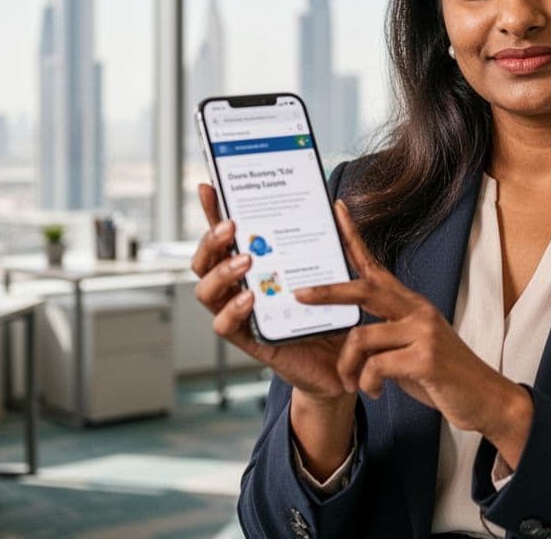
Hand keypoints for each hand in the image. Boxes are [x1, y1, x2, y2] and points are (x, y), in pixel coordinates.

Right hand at [190, 183, 348, 402]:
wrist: (345, 362)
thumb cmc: (333, 315)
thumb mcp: (333, 274)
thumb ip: (330, 244)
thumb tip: (336, 205)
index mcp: (255, 269)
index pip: (226, 238)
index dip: (213, 213)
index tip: (209, 187)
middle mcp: (240, 289)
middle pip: (205, 262)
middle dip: (211, 240)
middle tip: (231, 226)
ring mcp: (242, 315)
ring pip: (206, 292)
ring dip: (221, 272)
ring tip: (245, 260)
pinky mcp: (250, 341)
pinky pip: (224, 326)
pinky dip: (232, 310)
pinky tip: (249, 297)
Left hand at [295, 200, 533, 466]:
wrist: (487, 399)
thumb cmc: (444, 376)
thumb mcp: (411, 349)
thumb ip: (385, 337)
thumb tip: (350, 338)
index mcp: (411, 305)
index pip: (375, 266)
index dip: (353, 238)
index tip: (337, 210)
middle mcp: (418, 311)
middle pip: (363, 289)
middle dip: (327, 293)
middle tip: (299, 295)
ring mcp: (423, 332)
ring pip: (360, 337)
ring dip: (347, 366)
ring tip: (351, 383)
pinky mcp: (426, 358)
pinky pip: (376, 367)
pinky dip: (367, 383)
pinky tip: (376, 392)